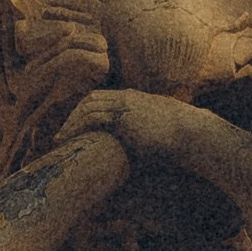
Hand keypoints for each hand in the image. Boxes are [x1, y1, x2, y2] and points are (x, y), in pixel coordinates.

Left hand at [61, 88, 220, 167]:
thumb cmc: (178, 137)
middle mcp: (128, 98)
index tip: (74, 127)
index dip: (84, 111)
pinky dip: (77, 127)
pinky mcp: (124, 117)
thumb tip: (134, 152)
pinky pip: (93, 117)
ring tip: (60, 139)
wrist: (191, 133)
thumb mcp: (155, 131)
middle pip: (90, 99)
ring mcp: (126, 105)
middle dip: (73, 115)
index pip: (101, 98)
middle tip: (61, 133)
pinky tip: (68, 139)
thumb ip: (140, 135)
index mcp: (134, 99)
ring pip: (88, 106)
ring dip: (71, 122)